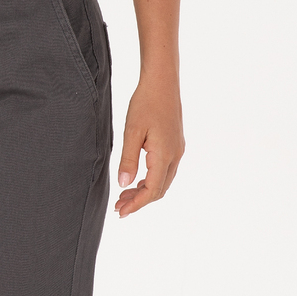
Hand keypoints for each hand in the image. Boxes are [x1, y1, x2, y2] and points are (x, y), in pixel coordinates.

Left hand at [115, 69, 183, 217]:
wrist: (162, 82)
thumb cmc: (145, 103)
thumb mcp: (132, 132)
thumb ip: (128, 160)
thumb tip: (124, 184)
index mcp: (164, 155)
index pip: (151, 190)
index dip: (136, 204)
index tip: (121, 213)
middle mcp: (175, 155)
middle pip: (159, 190)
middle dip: (139, 201)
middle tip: (119, 206)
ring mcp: (177, 150)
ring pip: (163, 181)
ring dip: (145, 190)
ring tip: (124, 194)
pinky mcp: (175, 144)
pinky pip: (165, 170)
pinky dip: (151, 179)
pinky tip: (137, 178)